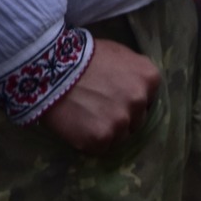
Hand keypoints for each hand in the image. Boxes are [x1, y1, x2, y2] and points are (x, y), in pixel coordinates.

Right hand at [41, 39, 159, 153]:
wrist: (51, 66)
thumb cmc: (84, 55)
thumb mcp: (118, 53)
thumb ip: (134, 72)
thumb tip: (140, 88)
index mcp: (149, 78)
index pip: (148, 99)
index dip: (130, 98)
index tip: (115, 94)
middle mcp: (140, 101)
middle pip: (137, 119)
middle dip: (122, 115)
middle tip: (99, 105)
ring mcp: (121, 122)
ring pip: (120, 136)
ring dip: (107, 129)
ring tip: (86, 115)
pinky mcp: (101, 139)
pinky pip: (102, 147)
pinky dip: (91, 140)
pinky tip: (79, 125)